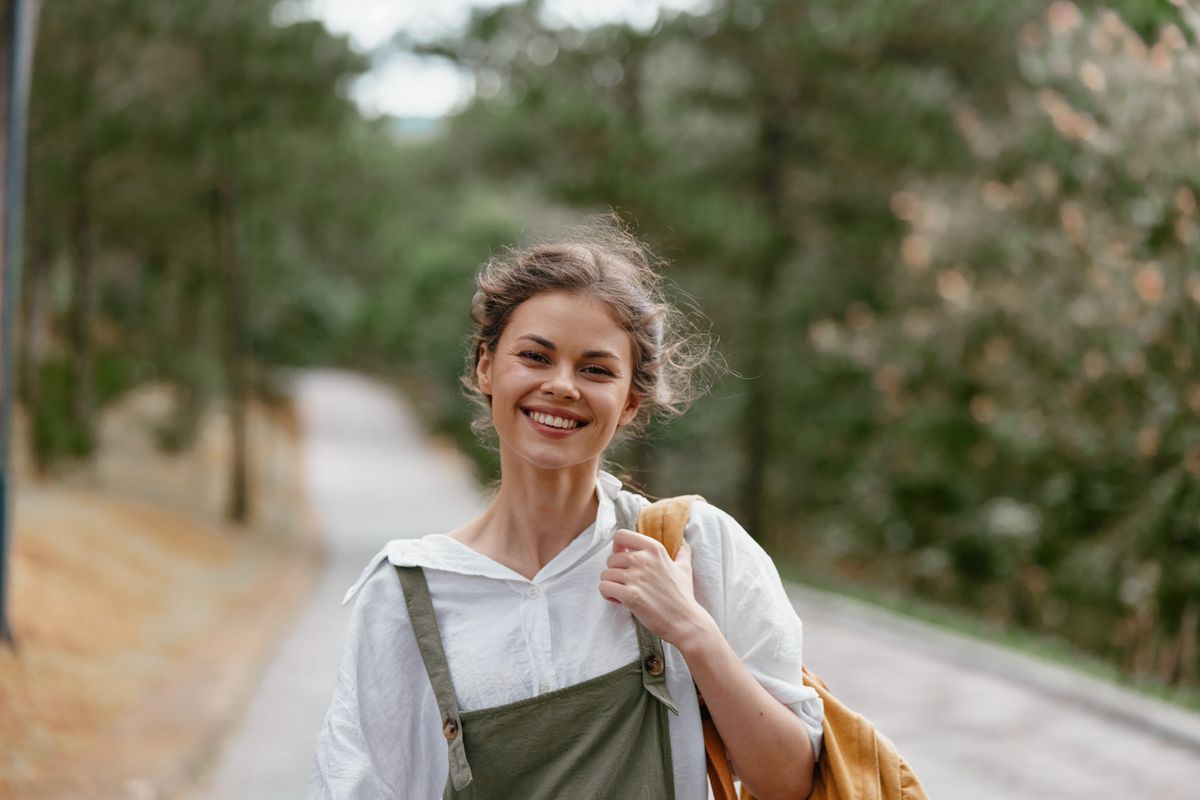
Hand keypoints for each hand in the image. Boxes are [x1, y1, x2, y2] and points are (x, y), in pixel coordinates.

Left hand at [598, 529, 715, 649]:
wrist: (685, 621)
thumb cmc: (683, 595)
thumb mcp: (684, 567)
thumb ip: (682, 551)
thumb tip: (682, 540)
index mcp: (654, 549)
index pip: (621, 535)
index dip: (617, 547)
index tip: (622, 558)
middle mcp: (643, 559)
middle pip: (611, 558)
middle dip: (615, 572)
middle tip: (626, 584)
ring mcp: (636, 577)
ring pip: (605, 574)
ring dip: (611, 585)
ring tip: (623, 594)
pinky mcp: (630, 595)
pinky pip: (604, 588)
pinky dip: (608, 595)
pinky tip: (620, 601)